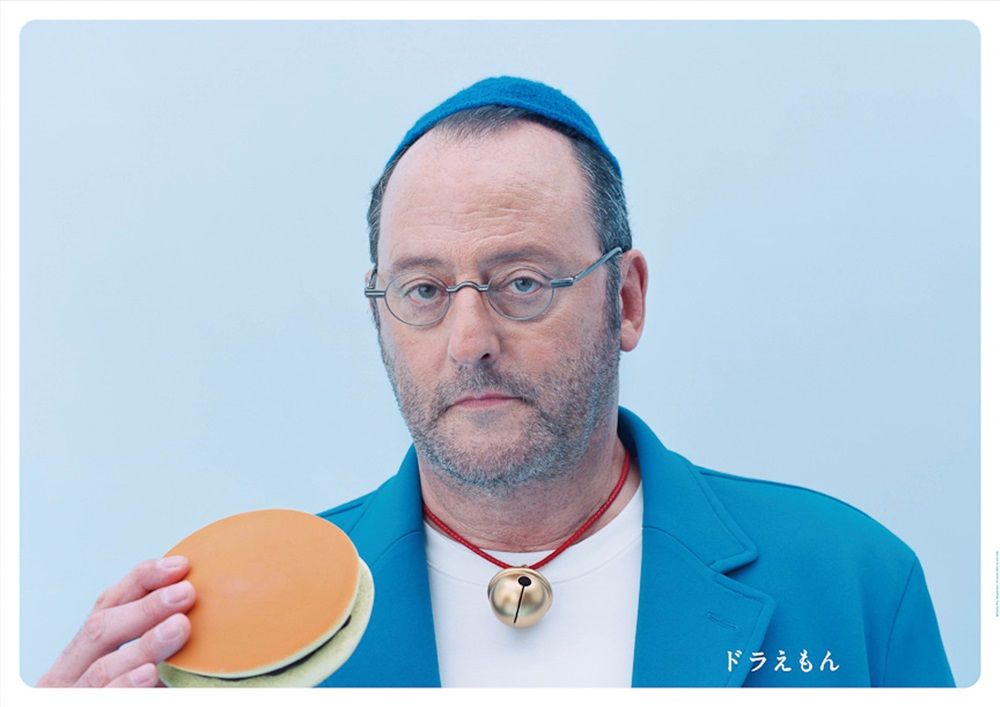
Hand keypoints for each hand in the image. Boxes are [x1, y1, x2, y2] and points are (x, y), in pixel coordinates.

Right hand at [38, 556, 195, 686]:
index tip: (181, 565)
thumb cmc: (118, 695)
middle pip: (101, 631)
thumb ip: (152, 645)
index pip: (106, 605)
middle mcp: (67, 677)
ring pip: (102, 671)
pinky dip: (126, 689)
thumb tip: (198, 615)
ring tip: (179, 627)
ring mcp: (73, 700)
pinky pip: (104, 701)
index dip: (141, 581)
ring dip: (144, 646)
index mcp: (80, 654)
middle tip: (187, 593)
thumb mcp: (129, 670)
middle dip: (146, 608)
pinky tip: (151, 677)